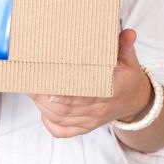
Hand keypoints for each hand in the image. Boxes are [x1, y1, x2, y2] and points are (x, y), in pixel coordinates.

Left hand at [27, 29, 152, 137]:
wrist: (134, 101)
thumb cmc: (127, 79)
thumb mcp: (129, 61)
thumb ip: (125, 47)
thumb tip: (127, 33)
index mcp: (109, 94)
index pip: (84, 98)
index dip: (65, 96)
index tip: (49, 89)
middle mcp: (97, 111)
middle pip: (66, 110)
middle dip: (44, 97)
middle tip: (29, 80)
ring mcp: (89, 121)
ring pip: (60, 119)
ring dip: (42, 106)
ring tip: (29, 88)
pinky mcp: (83, 127)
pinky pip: (62, 130)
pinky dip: (48, 121)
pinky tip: (40, 107)